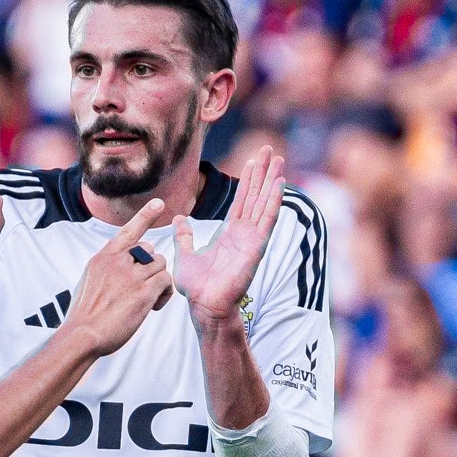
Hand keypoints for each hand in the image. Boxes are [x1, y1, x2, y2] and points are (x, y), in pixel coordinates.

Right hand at [63, 198, 175, 354]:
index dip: (145, 216)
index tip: (159, 203)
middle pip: (149, 251)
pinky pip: (165, 281)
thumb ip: (106, 270)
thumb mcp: (89, 282)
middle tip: (143, 290)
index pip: (128, 231)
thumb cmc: (85, 315)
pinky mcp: (143, 292)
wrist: (83, 334)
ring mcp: (130, 275)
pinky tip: (153, 307)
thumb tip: (118, 266)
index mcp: (103, 257)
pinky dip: (164, 294)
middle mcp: (117, 261)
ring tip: (149, 301)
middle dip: (151, 268)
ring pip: (160, 264)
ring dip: (159, 282)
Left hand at [174, 144, 282, 325]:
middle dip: (263, 173)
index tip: (254, 160)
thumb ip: (184, 236)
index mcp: (230, 234)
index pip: (241, 201)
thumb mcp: (186, 254)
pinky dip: (273, 202)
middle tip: (271, 150)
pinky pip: (266, 221)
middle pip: (256, 196)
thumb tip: (178, 219)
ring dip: (272, 181)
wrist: (205, 306)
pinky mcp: (256, 248)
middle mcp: (244, 234)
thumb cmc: (198, 287)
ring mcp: (252, 240)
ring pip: (264, 203)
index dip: (248, 180)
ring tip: (279, 160)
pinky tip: (279, 184)